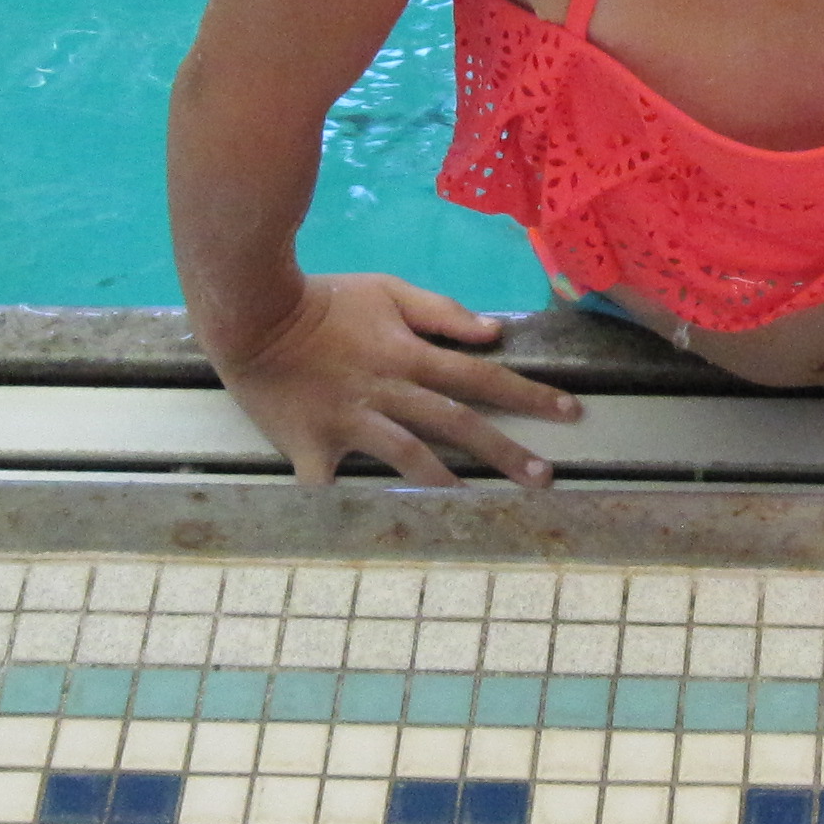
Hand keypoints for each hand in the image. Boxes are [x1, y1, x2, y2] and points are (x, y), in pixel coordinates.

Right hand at [213, 273, 582, 487]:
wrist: (253, 311)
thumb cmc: (324, 299)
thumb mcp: (388, 290)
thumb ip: (441, 312)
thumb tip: (495, 333)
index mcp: (408, 354)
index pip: (481, 377)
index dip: (528, 394)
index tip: (570, 412)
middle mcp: (387, 389)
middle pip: (456, 422)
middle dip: (505, 450)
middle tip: (545, 479)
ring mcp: (349, 420)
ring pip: (407, 455)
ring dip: (446, 482)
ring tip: (481, 506)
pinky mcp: (310, 444)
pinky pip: (329, 485)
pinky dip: (345, 509)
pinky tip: (368, 533)